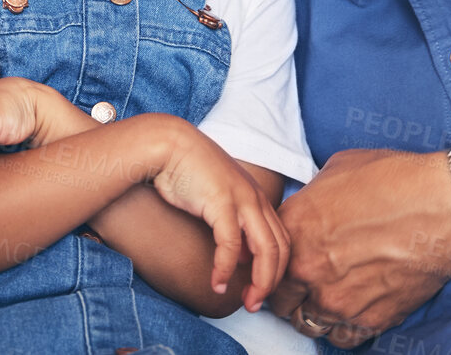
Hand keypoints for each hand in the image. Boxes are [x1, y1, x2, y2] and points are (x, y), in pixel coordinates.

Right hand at [148, 117, 290, 311]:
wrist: (168, 145)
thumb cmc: (189, 172)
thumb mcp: (219, 200)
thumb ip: (235, 225)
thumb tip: (241, 256)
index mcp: (258, 198)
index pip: (282, 241)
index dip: (276, 271)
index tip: (260, 291)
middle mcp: (257, 199)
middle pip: (281, 249)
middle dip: (272, 283)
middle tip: (256, 305)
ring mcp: (242, 200)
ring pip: (266, 250)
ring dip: (259, 282)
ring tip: (247, 302)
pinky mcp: (222, 203)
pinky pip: (231, 245)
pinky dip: (225, 269)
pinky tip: (216, 284)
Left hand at [269, 149, 450, 348]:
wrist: (440, 208)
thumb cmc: (394, 181)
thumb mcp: (337, 171)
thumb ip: (314, 197)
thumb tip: (312, 204)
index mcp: (295, 230)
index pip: (263, 261)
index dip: (272, 263)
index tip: (281, 264)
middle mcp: (308, 270)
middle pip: (279, 300)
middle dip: (287, 293)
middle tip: (300, 286)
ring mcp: (338, 300)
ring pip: (306, 324)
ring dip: (311, 314)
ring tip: (324, 301)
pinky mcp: (369, 319)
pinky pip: (342, 339)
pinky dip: (342, 329)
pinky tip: (349, 314)